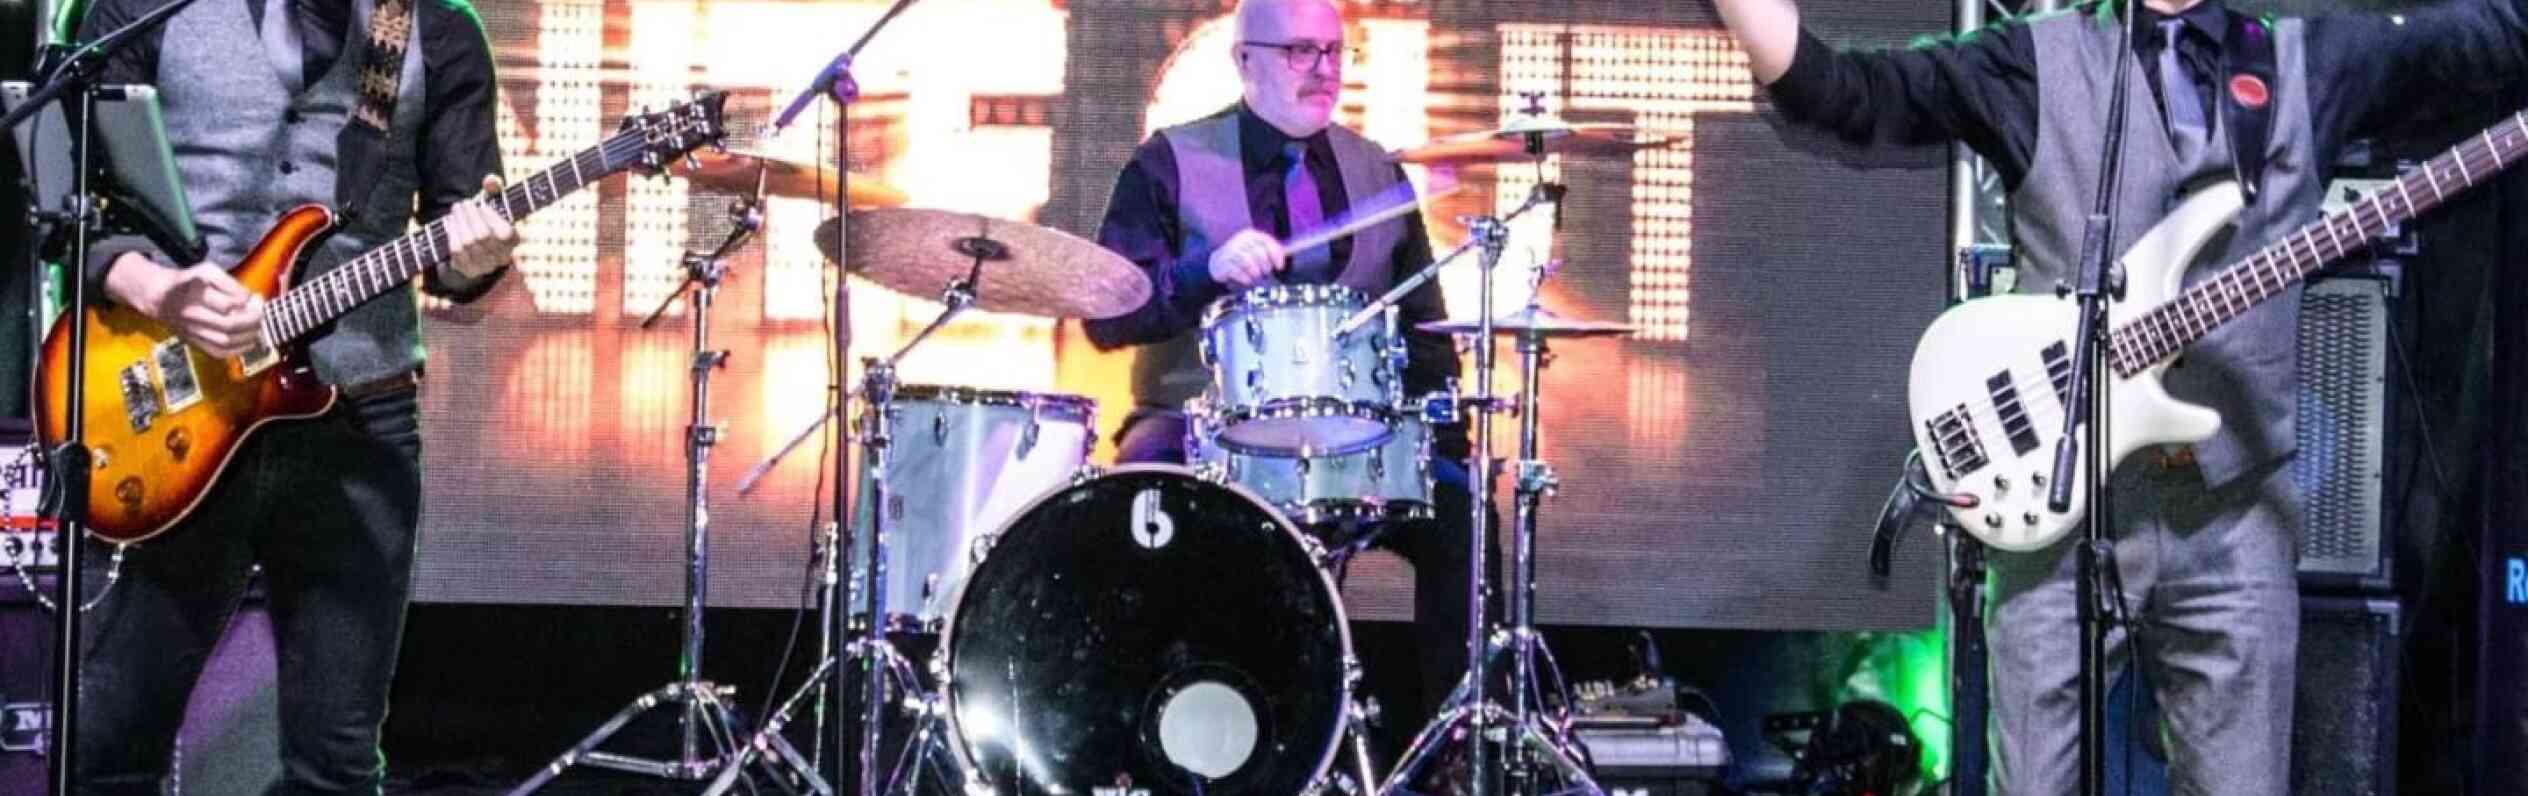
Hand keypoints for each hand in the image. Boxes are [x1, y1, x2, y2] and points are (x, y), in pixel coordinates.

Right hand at [109, 257, 264, 357]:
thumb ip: (229, 282)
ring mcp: (192, 331)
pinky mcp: (194, 343)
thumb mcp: (207, 270)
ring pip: (226, 341)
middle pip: (229, 325)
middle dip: (252, 320)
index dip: (246, 302)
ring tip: (256, 325)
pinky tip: (248, 340)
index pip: (228, 304)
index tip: (253, 297)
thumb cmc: (188, 282)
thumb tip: (248, 299)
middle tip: (259, 311)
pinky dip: (238, 349)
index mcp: (195, 294)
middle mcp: (192, 315)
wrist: (160, 297)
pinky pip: (219, 352)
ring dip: (249, 335)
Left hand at [443, 174, 519, 279]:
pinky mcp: (468, 269)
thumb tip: (490, 180)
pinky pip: (457, 250)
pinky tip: (450, 222)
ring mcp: (484, 265)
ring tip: (456, 209)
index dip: (491, 218)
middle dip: (470, 216)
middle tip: (463, 203)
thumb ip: (495, 190)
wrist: (477, 251)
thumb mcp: (494, 204)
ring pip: (468, 242)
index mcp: (513, 241)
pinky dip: (452, 233)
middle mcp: (501, 257)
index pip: (505, 233)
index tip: (482, 205)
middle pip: (483, 236)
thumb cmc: (488, 221)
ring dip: (459, 222)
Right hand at [1207, 229, 1286, 288]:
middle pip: (1259, 253)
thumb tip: (1286, 254)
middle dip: (1266, 266)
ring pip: (1249, 262)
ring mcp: (1230, 251)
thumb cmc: (1240, 257)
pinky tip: (1247, 280)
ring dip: (1255, 272)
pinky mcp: (1223, 263)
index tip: (1280, 267)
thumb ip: (1268, 250)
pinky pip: (1238, 271)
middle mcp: (1240, 240)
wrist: (1217, 263)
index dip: (1276, 255)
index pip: (1267, 242)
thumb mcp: (1254, 249)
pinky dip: (1245, 278)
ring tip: (1256, 276)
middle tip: (1266, 273)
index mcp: (1250, 235)